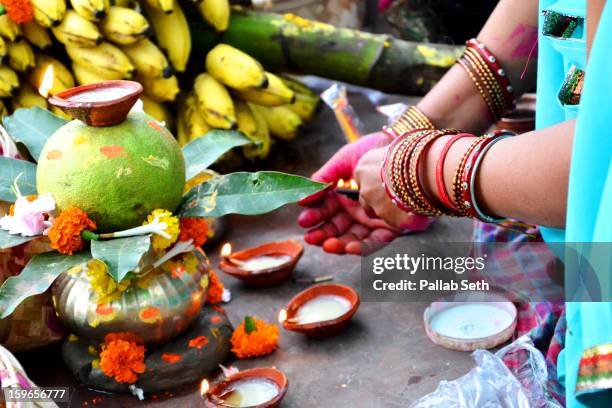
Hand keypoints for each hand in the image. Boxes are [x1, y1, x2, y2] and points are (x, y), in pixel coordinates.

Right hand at [298, 133, 430, 254]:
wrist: (405, 149)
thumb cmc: (375, 149)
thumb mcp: (345, 159)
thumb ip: (325, 175)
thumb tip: (304, 195)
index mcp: (345, 195)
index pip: (326, 210)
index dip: (314, 216)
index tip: (303, 220)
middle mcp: (357, 210)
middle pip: (337, 227)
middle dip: (322, 234)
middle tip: (310, 237)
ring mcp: (373, 220)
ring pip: (352, 238)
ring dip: (338, 244)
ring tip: (326, 245)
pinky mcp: (390, 228)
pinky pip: (374, 242)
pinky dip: (360, 247)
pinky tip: (348, 247)